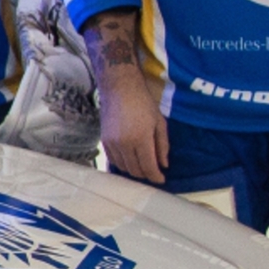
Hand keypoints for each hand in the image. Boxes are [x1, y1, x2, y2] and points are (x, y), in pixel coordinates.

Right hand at [94, 62, 166, 182]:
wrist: (120, 89)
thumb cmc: (144, 103)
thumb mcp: (159, 122)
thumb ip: (162, 145)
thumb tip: (164, 164)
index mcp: (141, 139)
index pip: (148, 167)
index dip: (156, 176)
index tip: (162, 179)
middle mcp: (124, 144)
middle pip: (135, 170)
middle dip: (146, 174)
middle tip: (154, 172)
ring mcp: (112, 144)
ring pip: (123, 167)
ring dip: (134, 170)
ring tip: (143, 167)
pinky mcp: (104, 141)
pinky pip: (114, 160)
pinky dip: (123, 164)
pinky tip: (130, 160)